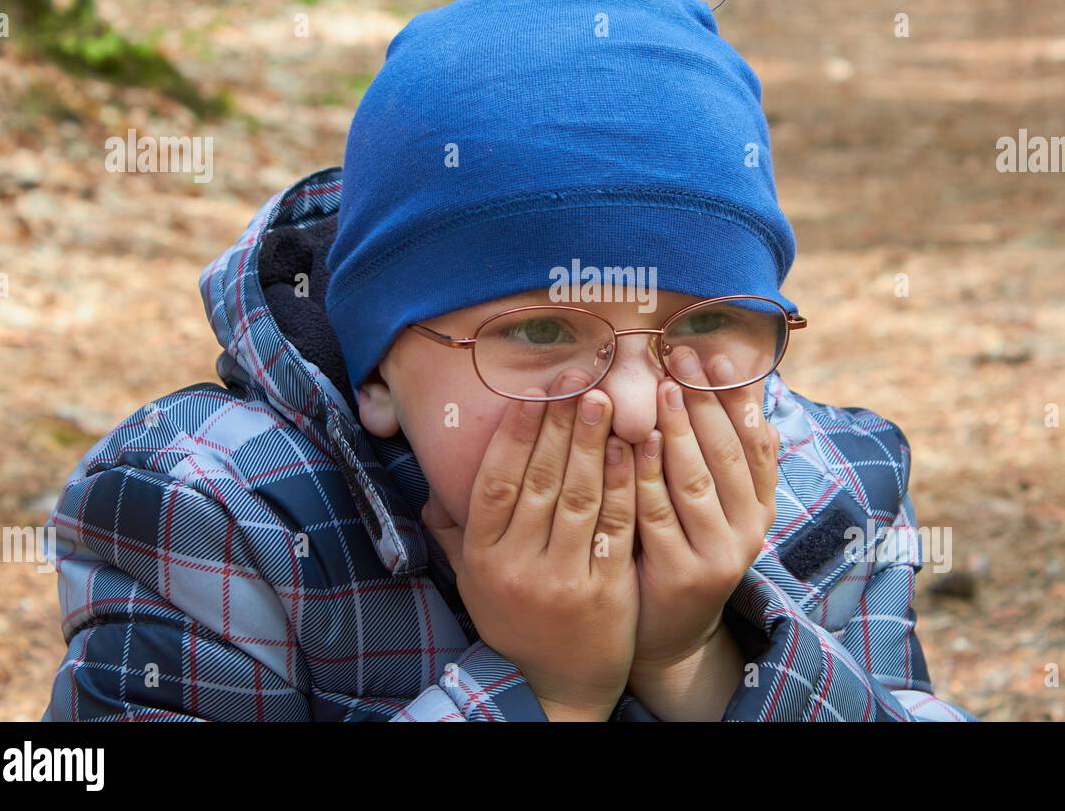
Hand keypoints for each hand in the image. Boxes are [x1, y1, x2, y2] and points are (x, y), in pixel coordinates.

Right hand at [422, 368, 639, 721]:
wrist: (557, 687)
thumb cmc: (515, 621)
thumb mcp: (473, 579)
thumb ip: (456, 530)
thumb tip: (432, 482)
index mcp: (484, 557)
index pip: (497, 482)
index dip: (514, 435)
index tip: (532, 393)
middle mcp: (519, 566)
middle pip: (539, 481)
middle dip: (558, 424)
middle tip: (576, 377)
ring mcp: (563, 579)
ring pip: (578, 498)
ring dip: (591, 443)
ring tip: (602, 399)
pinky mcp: (605, 592)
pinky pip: (614, 527)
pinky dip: (623, 484)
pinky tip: (631, 449)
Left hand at [628, 347, 777, 712]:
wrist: (670, 632)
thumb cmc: (684, 547)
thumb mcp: (715, 504)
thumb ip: (720, 454)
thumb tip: (735, 385)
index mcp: (761, 506)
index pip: (757, 443)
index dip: (739, 399)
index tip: (717, 359)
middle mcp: (749, 530)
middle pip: (727, 455)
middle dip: (705, 402)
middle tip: (682, 359)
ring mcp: (718, 555)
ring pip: (696, 481)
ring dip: (678, 430)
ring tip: (661, 387)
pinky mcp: (682, 575)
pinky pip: (658, 514)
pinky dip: (644, 474)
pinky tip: (631, 441)